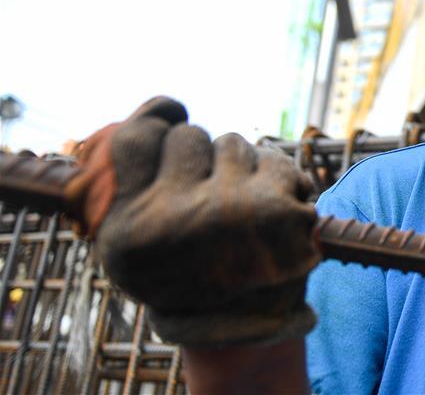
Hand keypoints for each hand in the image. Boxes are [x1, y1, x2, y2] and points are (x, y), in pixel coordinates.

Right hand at [71, 97, 319, 346]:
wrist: (246, 326)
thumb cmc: (186, 272)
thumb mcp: (135, 243)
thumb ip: (130, 184)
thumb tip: (159, 115)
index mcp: (132, 229)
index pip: (138, 136)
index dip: (157, 116)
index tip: (171, 114)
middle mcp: (177, 219)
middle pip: (188, 136)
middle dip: (200, 157)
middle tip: (208, 198)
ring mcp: (231, 212)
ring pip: (233, 142)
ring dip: (238, 166)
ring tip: (239, 211)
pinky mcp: (279, 209)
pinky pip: (273, 158)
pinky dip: (275, 176)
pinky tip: (271, 210)